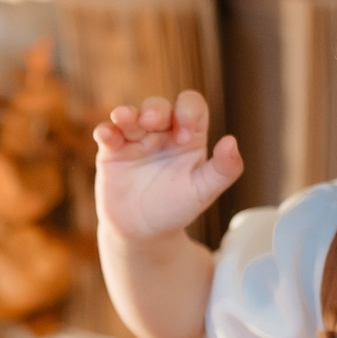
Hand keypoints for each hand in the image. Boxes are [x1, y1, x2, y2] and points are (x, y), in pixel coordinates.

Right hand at [92, 90, 243, 242]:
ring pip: (130, 116)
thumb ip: (223, 169)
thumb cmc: (176, 208)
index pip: (191, 107)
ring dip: (127, 114)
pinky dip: (105, 131)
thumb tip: (231, 141)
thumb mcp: (204, 192)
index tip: (184, 137)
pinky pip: (107, 134)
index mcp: (188, 136)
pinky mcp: (112, 152)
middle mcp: (161, 133)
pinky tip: (106, 134)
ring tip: (123, 118)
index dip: (188, 112)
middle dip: (155, 109)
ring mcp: (135, 141)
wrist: (143, 231)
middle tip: (151, 122)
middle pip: (158, 106)